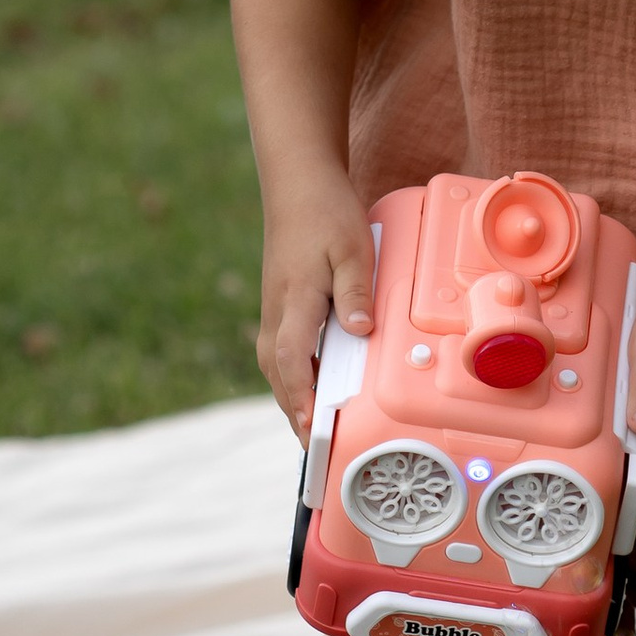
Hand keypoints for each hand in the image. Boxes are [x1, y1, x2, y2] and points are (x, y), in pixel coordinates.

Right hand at [255, 179, 374, 435]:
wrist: (297, 183)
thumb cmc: (325, 213)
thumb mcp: (352, 248)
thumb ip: (355, 292)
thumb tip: (360, 332)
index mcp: (295, 300)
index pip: (291, 359)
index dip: (301, 396)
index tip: (313, 427)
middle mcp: (277, 312)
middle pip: (280, 376)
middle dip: (296, 414)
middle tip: (318, 452)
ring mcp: (274, 311)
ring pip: (277, 368)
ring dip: (293, 400)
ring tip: (315, 434)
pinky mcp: (280, 307)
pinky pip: (283, 354)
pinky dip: (294, 379)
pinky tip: (312, 392)